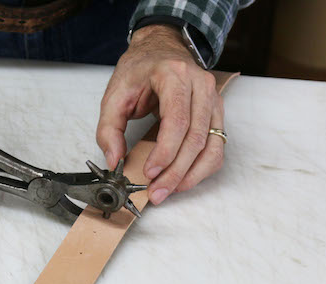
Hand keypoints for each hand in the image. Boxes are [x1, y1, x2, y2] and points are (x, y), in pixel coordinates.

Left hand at [96, 24, 224, 204]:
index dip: (165, 152)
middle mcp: (200, 86)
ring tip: (169, 191)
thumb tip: (114, 160)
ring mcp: (213, 99)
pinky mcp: (216, 113)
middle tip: (157, 192)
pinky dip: (202, 168)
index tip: (149, 172)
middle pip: (196, 138)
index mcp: (174, 76)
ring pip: (212, 146)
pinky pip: (216, 146)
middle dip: (175, 172)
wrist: (161, 49)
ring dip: (191, 175)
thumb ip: (109, 129)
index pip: (177, 121)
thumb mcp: (114, 94)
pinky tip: (183, 179)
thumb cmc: (139, 70)